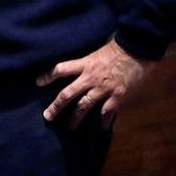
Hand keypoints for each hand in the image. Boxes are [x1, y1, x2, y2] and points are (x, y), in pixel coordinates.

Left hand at [37, 39, 153, 129]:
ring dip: (76, 118)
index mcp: (85, 63)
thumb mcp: (98, 50)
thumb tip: (83, 62)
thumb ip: (89, 59)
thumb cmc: (118, 46)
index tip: (38, 82)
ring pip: (84, 106)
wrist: (138, 50)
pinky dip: (104, 121)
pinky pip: (107, 112)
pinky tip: (101, 128)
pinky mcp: (117, 95)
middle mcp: (90, 77)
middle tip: (47, 116)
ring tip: (70, 127)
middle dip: (56, 106)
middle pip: (68, 94)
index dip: (48, 76)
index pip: (61, 69)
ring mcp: (103, 88)